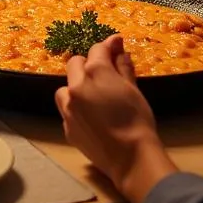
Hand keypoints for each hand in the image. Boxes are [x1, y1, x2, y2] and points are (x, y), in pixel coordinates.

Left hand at [55, 35, 174, 202]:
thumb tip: (119, 50)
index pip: (97, 50)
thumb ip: (123, 67)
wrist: (131, 158)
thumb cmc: (137, 121)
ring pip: (65, 87)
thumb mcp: (134, 90)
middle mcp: (76, 86)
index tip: (116, 44)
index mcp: (94, 72)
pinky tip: (91, 118)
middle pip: (75, 64)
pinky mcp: (67, 126)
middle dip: (88, 65)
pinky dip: (76, 109)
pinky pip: (67, 110)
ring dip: (76, 88)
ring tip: (93, 99)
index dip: (108, 46)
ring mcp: (68, 107)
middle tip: (105, 76)